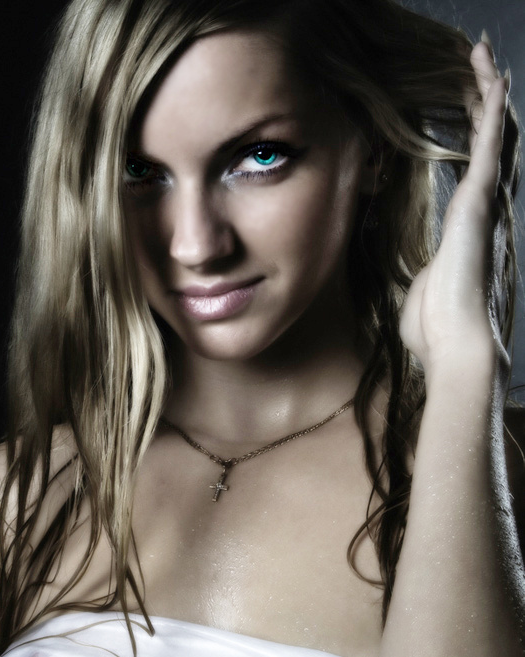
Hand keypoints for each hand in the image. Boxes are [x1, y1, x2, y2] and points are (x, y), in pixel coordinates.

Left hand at [399, 39, 508, 372]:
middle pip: (495, 138)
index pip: (481, 162)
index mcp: (472, 223)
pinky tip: (494, 82)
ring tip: (482, 54)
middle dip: (487, 97)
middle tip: (480, 59)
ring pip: (497, 133)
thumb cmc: (437, 326)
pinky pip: (491, 148)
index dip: (480, 127)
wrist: (457, 345)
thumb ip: (423, 270)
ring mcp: (488, 204)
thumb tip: (416, 274)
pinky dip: (494, 113)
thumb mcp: (422, 285)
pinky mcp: (480, 205)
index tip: (473, 96)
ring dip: (489, 91)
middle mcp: (488, 207)